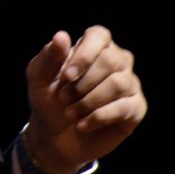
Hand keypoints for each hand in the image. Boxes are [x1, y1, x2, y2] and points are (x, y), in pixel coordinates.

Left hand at [22, 26, 146, 173]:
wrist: (54, 137)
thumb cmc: (47, 101)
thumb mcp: (39, 79)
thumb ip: (48, 57)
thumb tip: (62, 36)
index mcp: (93, 47)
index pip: (100, 36)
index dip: (84, 55)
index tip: (66, 77)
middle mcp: (117, 61)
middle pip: (111, 60)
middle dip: (83, 83)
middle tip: (64, 99)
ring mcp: (129, 84)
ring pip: (119, 84)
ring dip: (89, 102)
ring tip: (70, 113)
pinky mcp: (135, 108)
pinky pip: (126, 107)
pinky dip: (99, 117)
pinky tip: (82, 125)